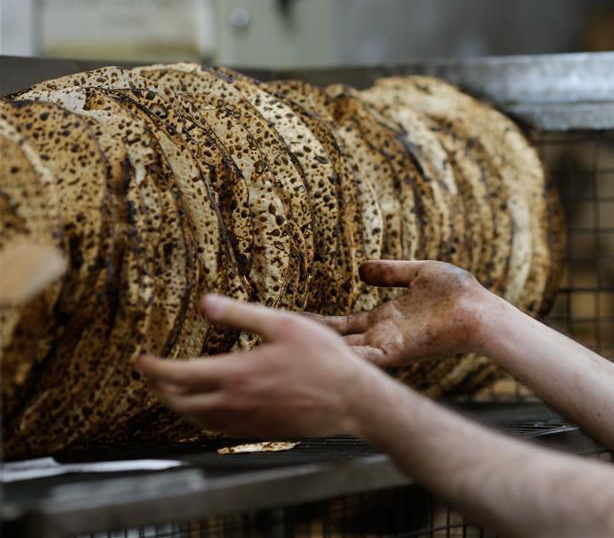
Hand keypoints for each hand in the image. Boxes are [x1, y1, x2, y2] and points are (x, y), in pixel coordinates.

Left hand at [135, 294, 377, 438]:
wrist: (351, 401)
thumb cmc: (324, 359)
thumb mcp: (283, 325)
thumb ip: (240, 315)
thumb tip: (205, 302)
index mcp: (236, 374)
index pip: (177, 375)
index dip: (152, 368)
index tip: (140, 359)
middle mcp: (234, 404)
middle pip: (179, 402)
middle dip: (159, 388)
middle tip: (151, 374)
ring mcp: (244, 422)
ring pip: (195, 419)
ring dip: (177, 404)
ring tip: (172, 390)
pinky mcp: (257, 433)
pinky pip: (216, 428)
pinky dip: (201, 417)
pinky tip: (207, 406)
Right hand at [305, 260, 498, 366]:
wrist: (482, 311)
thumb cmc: (459, 293)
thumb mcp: (418, 273)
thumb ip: (390, 272)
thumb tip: (361, 268)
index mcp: (386, 319)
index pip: (343, 324)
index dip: (318, 323)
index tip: (291, 319)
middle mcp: (382, 336)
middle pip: (337, 341)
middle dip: (309, 341)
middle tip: (275, 338)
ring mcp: (389, 345)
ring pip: (345, 353)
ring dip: (320, 352)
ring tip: (286, 352)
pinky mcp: (399, 350)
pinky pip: (366, 358)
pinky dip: (345, 360)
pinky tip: (320, 359)